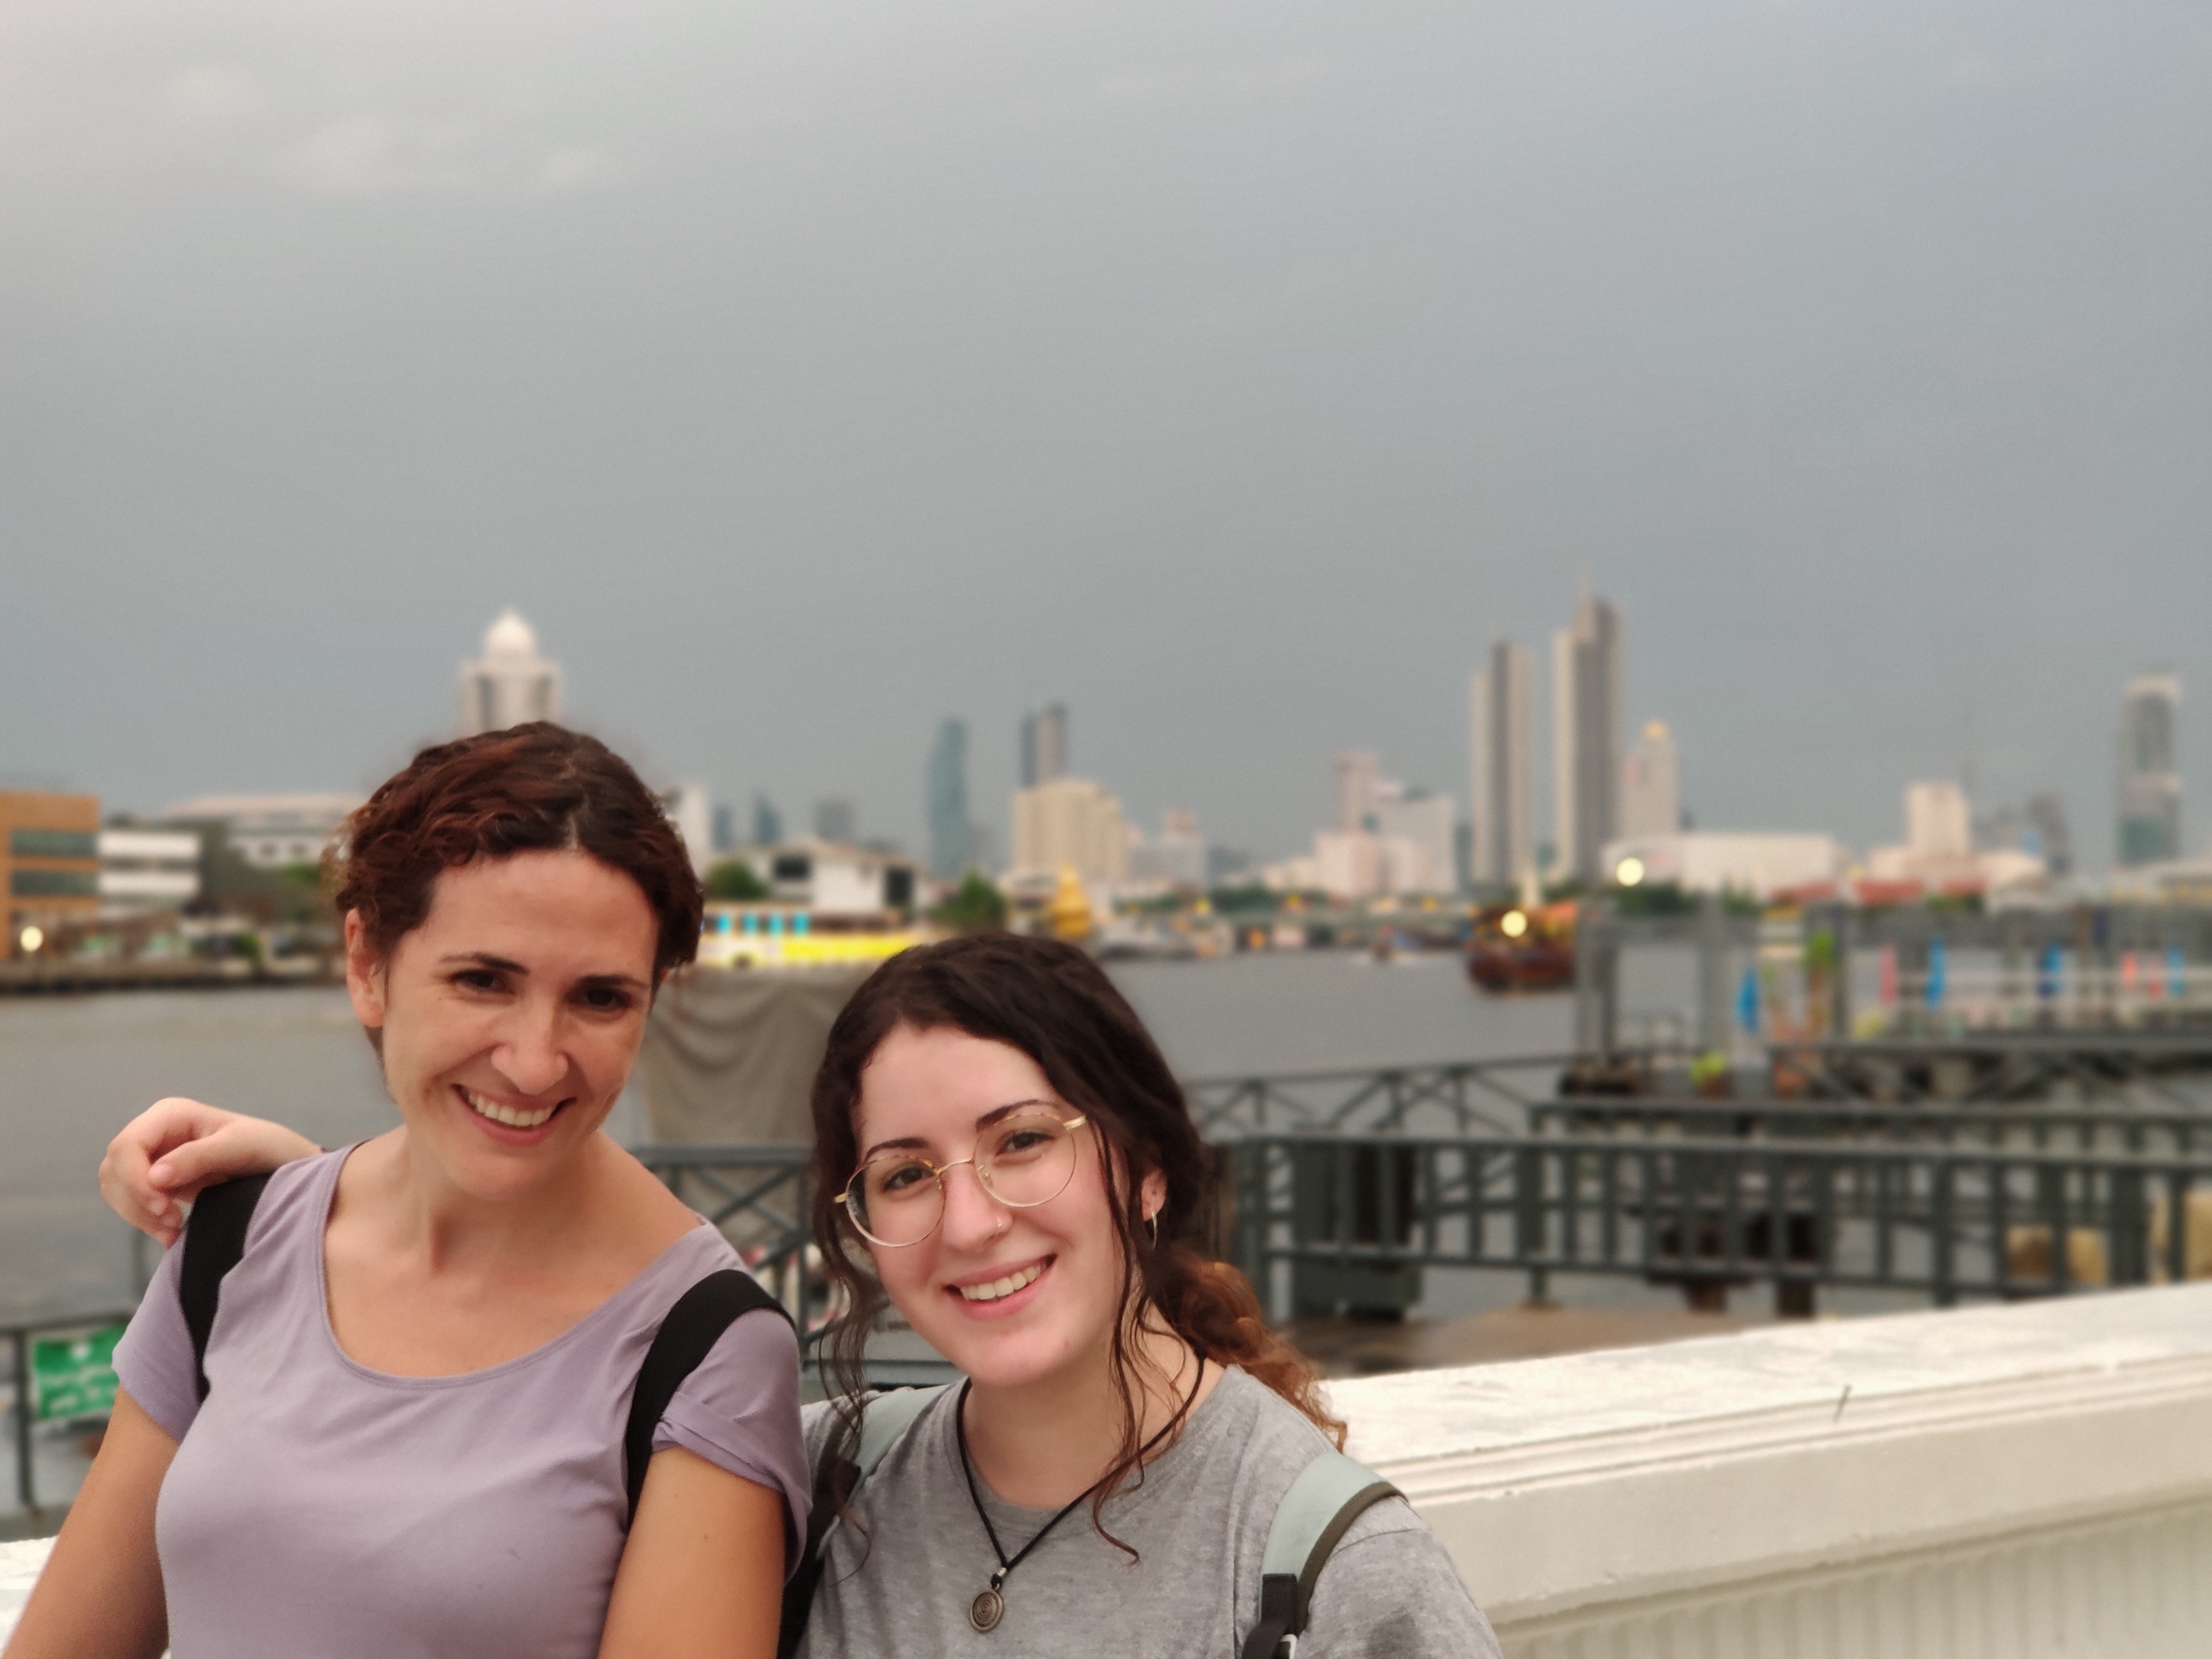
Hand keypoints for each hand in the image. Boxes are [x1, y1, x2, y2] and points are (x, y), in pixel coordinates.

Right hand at [99, 1098, 320, 1247]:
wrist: (286, 1167)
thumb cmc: (269, 1147)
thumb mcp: (242, 1147)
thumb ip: (200, 1157)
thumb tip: (155, 1177)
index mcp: (172, 1114)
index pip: (127, 1146)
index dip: (135, 1179)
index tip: (164, 1207)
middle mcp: (156, 1133)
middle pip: (115, 1169)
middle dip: (137, 1201)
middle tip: (173, 1222)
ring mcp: (153, 1158)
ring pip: (117, 1189)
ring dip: (139, 1215)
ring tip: (174, 1230)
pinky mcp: (157, 1183)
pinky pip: (131, 1203)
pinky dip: (145, 1222)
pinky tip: (172, 1235)